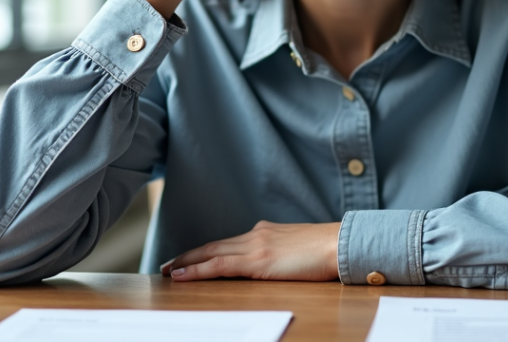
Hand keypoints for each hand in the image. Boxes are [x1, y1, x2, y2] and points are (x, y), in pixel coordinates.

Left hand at [160, 221, 340, 281]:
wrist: (340, 243)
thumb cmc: (327, 250)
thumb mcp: (298, 249)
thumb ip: (282, 253)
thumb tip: (276, 264)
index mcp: (265, 233)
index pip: (227, 243)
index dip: (205, 251)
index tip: (189, 258)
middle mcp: (256, 235)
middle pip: (213, 245)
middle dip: (188, 255)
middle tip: (167, 264)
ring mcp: (255, 246)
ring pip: (210, 254)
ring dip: (185, 262)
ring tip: (167, 271)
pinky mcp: (256, 260)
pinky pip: (218, 265)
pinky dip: (196, 270)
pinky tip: (181, 275)